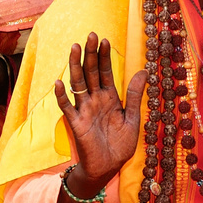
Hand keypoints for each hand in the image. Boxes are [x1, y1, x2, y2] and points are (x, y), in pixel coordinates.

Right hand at [53, 34, 147, 197]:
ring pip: (78, 84)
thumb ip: (135, 95)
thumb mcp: (133, 118)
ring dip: (75, 66)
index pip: (106, 72)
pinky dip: (62, 96)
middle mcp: (95, 100)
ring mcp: (84, 110)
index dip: (104, 57)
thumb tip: (143, 70)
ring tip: (75, 48)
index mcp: (110, 98)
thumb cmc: (120, 145)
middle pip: (91, 72)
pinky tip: (58, 83)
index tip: (105, 40)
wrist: (108, 167)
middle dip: (91, 54)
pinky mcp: (76, 123)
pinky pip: (67, 107)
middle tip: (90, 35)